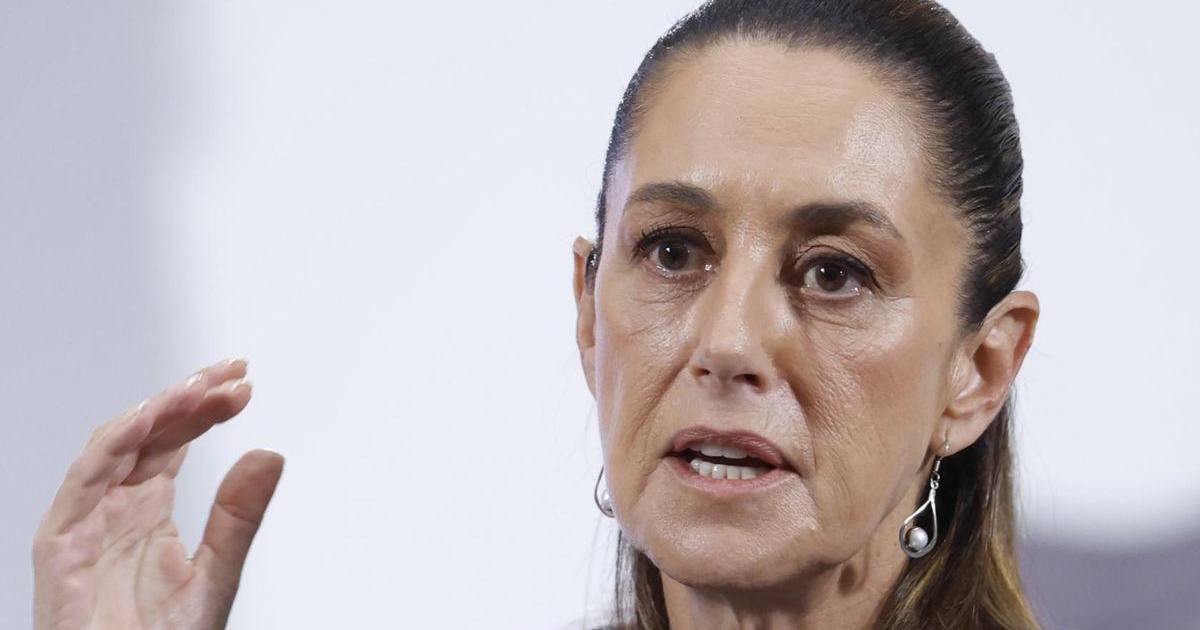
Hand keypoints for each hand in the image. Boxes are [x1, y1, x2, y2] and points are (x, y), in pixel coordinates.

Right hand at [32, 358, 283, 629]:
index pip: (176, 439)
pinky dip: (111, 445)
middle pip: (149, 433)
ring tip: (197, 387)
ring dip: (155, 410)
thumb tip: (270, 454)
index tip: (244, 383)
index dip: (206, 407)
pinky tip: (146, 419)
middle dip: (189, 396)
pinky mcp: (62, 544)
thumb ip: (239, 515)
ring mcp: (86, 521)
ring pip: (115, 445)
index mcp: (148, 508)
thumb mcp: (215, 572)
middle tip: (230, 373)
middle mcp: (115, 506)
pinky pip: (82, 482)